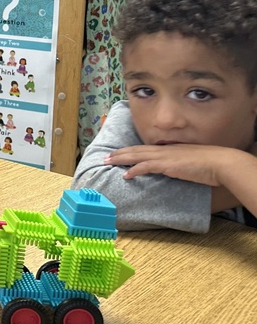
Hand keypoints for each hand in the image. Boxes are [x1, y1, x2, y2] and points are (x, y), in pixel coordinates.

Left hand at [105, 144, 244, 187]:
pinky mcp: (167, 165)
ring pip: (136, 156)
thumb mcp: (186, 162)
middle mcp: (163, 150)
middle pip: (135, 150)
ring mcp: (164, 156)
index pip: (143, 148)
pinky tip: (126, 176)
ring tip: (107, 163)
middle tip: (104, 158)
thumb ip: (175, 164)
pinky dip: (134, 170)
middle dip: (118, 154)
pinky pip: (146, 167)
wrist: (219, 163)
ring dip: (120, 159)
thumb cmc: (207, 164)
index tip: (116, 153)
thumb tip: (168, 169)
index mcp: (167, 148)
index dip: (128, 151)